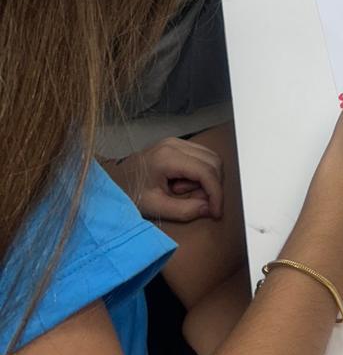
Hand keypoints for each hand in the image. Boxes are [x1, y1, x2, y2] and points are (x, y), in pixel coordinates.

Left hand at [109, 138, 223, 221]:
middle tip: (197, 202)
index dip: (216, 194)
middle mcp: (174, 144)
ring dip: (207, 180)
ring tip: (186, 193)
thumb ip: (185, 210)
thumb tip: (209, 209)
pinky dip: (201, 174)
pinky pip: (202, 157)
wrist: (113, 180)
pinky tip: (184, 185)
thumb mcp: (156, 207)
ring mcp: (176, 142)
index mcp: (167, 157)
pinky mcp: (176, 145)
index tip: (216, 212)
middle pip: (213, 162)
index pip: (206, 172)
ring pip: (211, 158)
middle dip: (212, 186)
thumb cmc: (130, 193)